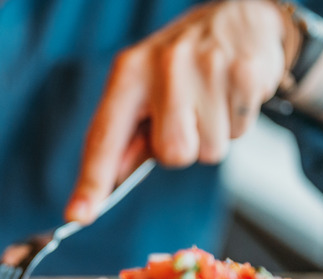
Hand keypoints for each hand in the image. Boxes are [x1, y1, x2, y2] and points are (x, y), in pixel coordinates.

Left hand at [65, 0, 294, 223]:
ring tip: (211, 102)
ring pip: (208, 151)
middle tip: (186, 116)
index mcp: (128, 73)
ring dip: (212, 136)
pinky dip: (236, 123)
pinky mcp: (244, 73)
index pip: (104, 137)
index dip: (92, 181)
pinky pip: (238, 134)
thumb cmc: (181, 65)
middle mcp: (163, 67)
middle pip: (172, 154)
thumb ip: (126, 139)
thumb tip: (106, 186)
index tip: (77, 215)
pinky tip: (230, 95)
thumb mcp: (144, 90)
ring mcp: (206, 67)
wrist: (238, 17)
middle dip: (182, 147)